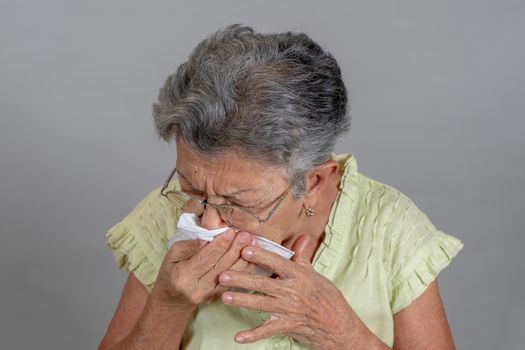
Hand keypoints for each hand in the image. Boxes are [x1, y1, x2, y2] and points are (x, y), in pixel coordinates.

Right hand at [152, 230, 255, 307]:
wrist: (173, 297)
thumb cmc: (172, 270)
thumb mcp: (173, 253)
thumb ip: (191, 246)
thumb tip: (208, 239)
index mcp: (183, 276)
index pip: (205, 258)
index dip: (220, 245)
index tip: (231, 231)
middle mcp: (197, 289)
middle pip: (221, 266)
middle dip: (235, 249)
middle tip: (246, 234)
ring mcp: (209, 296)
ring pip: (231, 274)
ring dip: (244, 258)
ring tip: (253, 242)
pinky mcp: (218, 297)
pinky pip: (235, 281)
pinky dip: (245, 269)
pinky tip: (253, 257)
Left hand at [218, 235, 377, 348]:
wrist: (337, 324)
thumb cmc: (325, 296)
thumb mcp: (314, 274)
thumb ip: (302, 256)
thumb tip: (303, 236)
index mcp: (299, 275)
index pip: (278, 263)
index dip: (261, 256)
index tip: (245, 249)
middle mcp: (293, 291)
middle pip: (264, 283)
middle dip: (242, 279)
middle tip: (223, 275)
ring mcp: (289, 310)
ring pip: (262, 304)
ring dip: (242, 301)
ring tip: (225, 297)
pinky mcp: (287, 325)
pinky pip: (268, 330)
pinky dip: (253, 335)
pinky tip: (239, 337)